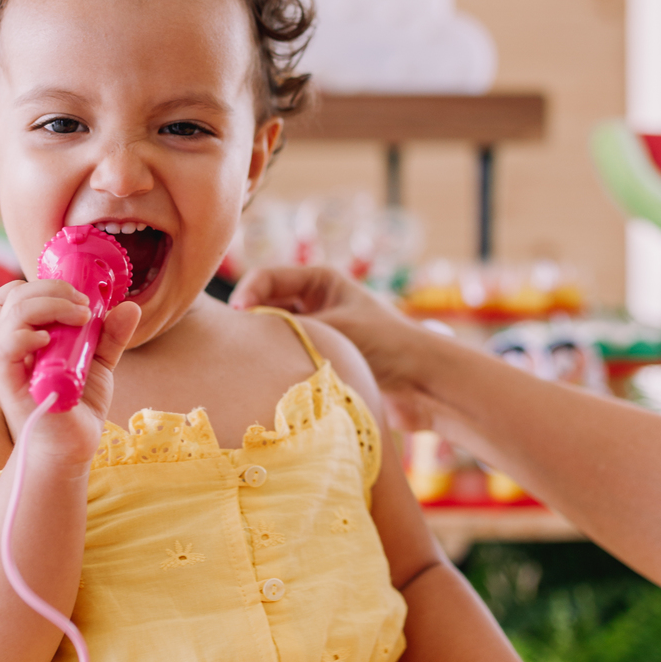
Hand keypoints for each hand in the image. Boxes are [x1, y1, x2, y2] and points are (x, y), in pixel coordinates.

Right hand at [0, 277, 140, 463]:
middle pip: (15, 294)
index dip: (43, 285)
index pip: (17, 293)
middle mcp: (15, 343)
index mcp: (31, 333)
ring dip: (49, 304)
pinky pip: (6, 348)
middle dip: (52, 288)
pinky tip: (49, 341)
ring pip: (11, 312)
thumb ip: (111, 335)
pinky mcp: (10, 382)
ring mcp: (11, 361)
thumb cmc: (79, 404)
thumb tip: (131, 306)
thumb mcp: (100, 363)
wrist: (72, 446)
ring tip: (80, 318)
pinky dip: (27, 335)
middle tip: (85, 304)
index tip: (80, 296)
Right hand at [230, 263, 439, 429]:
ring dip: (263, 346)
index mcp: (321, 281)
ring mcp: (318, 331)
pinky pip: (287, 359)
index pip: (267, 277)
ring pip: (274, 335)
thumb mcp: (335, 329)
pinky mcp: (321, 361)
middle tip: (234, 343)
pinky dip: (275, 366)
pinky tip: (266, 380)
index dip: (247, 293)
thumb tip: (245, 336)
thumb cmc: (388, 345)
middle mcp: (317, 303)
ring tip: (249, 363)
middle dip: (249, 321)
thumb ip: (290, 328)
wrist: (426, 384)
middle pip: (266, 306)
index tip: (237, 317)